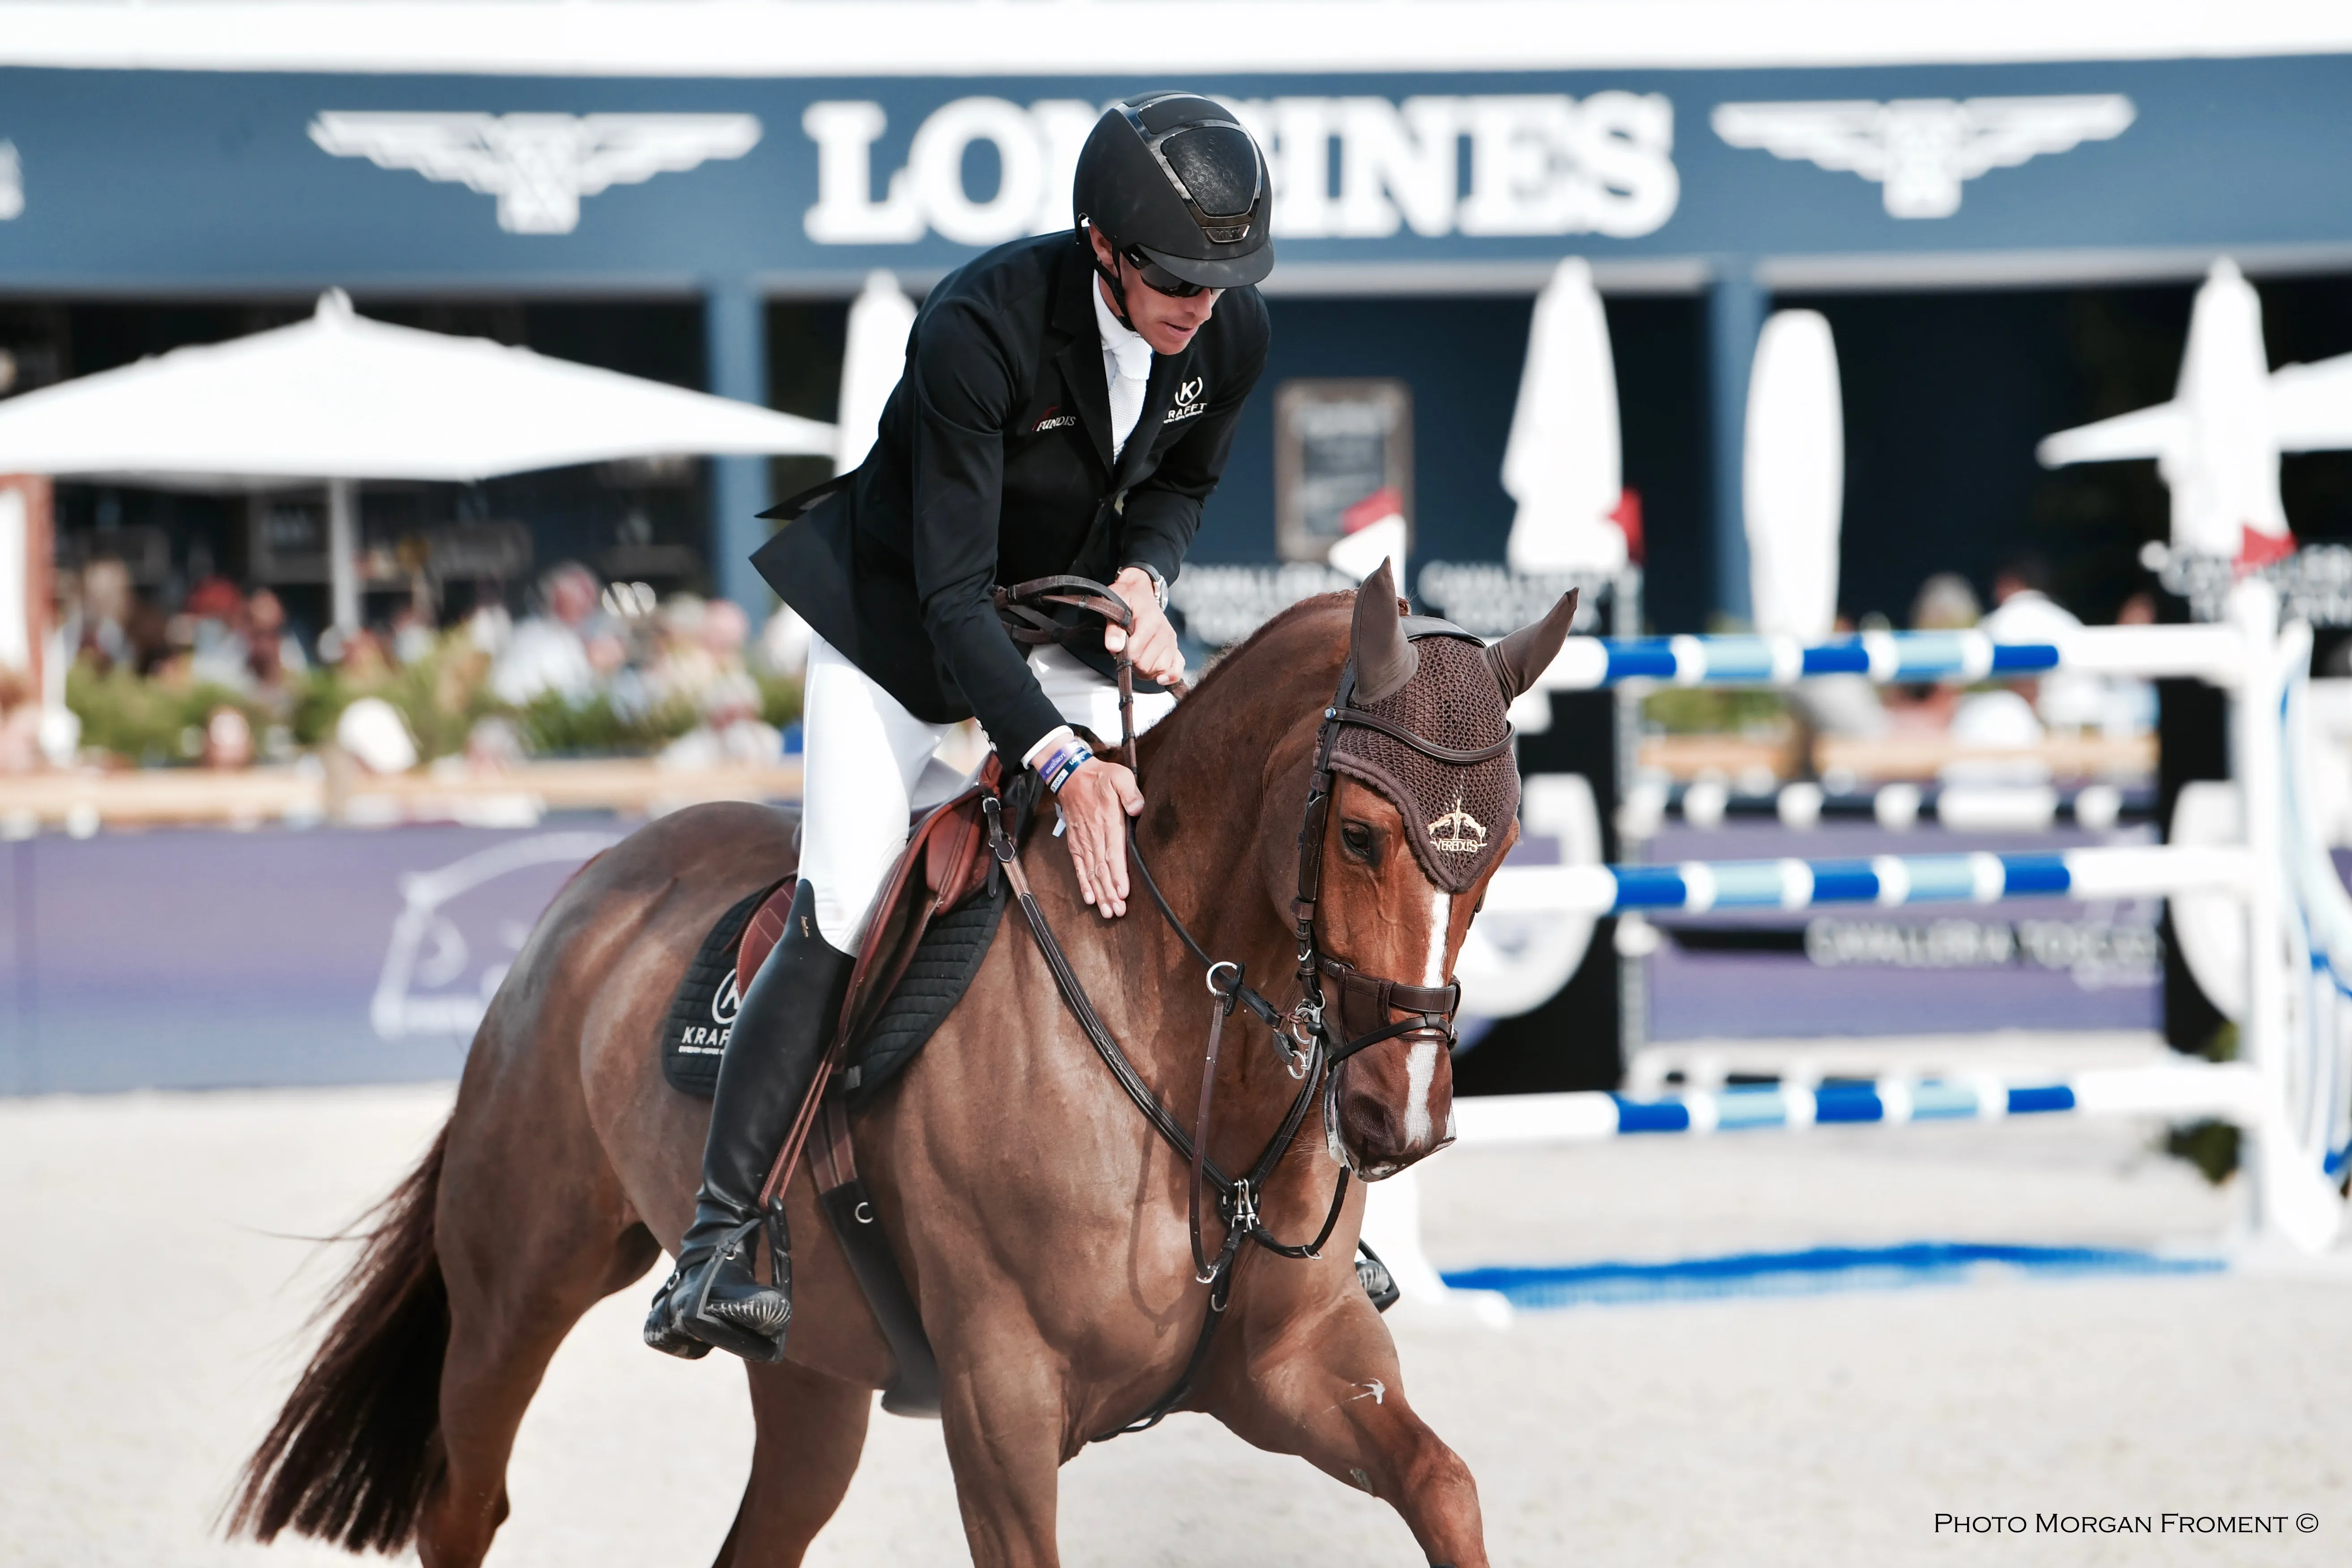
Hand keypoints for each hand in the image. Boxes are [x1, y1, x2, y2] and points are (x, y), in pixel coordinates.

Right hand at [1056, 757, 1143, 917]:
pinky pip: (1079, 866)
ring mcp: (1083, 841)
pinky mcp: (1075, 842)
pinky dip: (1083, 883)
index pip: (1113, 853)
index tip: (1123, 893)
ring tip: (1107, 912)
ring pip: (1091, 872)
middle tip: (1118, 912)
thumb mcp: (1120, 777)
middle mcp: (1094, 835)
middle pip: (1103, 869)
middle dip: (1110, 892)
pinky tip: (1089, 898)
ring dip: (1099, 893)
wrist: (1072, 775)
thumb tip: (1138, 808)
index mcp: (1108, 822)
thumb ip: (1130, 792)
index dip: (1118, 875)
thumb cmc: (1101, 777)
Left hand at [1103, 567, 1185, 686]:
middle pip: (1146, 664)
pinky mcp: (1175, 648)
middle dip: (1132, 663)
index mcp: (1151, 621)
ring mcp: (1171, 641)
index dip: (1122, 653)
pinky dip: (1169, 675)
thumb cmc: (1127, 598)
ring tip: (1137, 657)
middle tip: (1126, 651)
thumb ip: (1113, 628)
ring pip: (1158, 669)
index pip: (1135, 652)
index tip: (1118, 645)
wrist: (1140, 591)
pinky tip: (1160, 677)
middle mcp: (1164, 632)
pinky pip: (1177, 669)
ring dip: (1145, 669)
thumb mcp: (1114, 605)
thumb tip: (1114, 647)